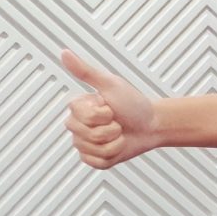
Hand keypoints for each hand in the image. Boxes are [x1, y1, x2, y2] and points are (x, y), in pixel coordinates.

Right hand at [61, 51, 160, 168]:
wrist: (153, 124)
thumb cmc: (133, 103)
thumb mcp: (110, 84)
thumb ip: (86, 71)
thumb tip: (64, 52)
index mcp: (77, 108)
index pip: (84, 117)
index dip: (104, 114)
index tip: (111, 107)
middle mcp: (76, 126)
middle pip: (87, 135)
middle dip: (111, 129)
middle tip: (118, 121)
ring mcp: (84, 143)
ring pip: (93, 150)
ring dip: (114, 142)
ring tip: (119, 133)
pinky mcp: (94, 159)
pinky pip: (97, 162)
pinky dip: (113, 155)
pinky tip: (118, 146)